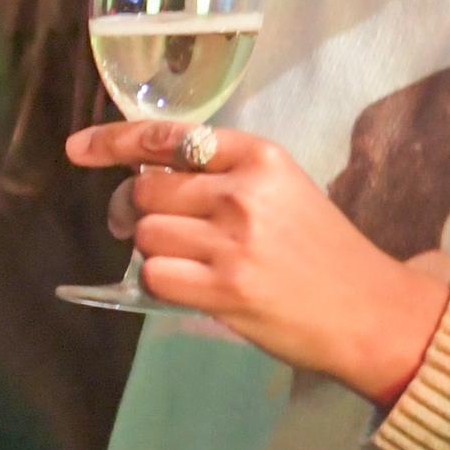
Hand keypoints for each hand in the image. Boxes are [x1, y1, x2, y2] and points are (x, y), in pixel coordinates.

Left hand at [67, 123, 448, 400]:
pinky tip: (196, 288)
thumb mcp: (284, 190)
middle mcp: (242, 191)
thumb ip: (223, 176)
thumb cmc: (322, 252)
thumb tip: (145, 180)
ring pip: (145, 234)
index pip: (169, 138)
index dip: (115, 141)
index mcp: (260, 157)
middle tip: (160, 231)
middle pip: (146, 190)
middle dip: (139, 211)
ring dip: (155, 250)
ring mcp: (232, 241)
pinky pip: (155, 275)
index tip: (79, 147)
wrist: (369, 311)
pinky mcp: (224, 288)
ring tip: (194, 263)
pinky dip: (163, 283)